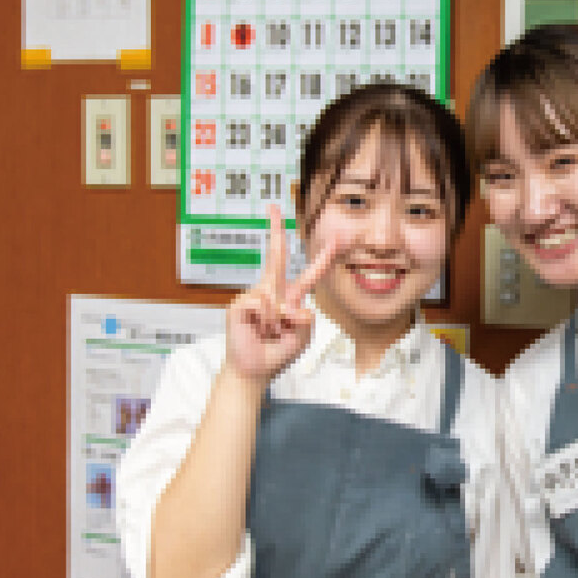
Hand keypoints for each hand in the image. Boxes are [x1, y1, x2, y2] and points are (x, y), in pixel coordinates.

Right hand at [224, 204, 333, 385]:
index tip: (337, 238)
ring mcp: (254, 296)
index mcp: (291, 297)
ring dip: (277, 324)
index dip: (324, 257)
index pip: (310, 273)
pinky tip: (257, 330)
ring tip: (268, 334)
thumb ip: (305, 320)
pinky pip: (261, 305)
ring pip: (276, 299)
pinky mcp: (240, 304)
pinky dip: (264, 322)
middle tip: (274, 207)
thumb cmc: (277, 353)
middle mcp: (272, 292)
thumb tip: (294, 307)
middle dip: (275, 230)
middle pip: (276, 256)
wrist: (254, 370)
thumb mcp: (303, 338)